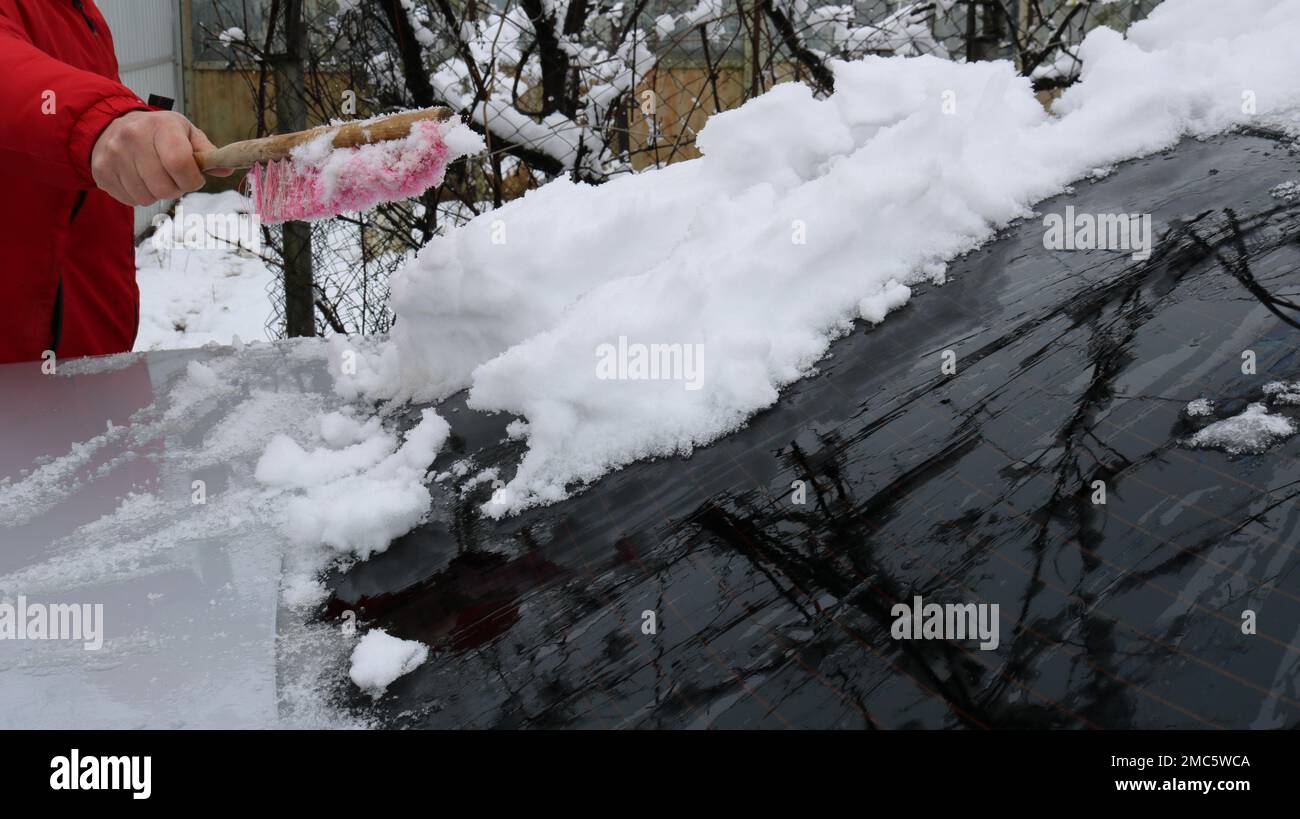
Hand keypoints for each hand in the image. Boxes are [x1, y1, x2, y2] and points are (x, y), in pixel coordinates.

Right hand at [91, 110, 231, 206]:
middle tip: (173, 177)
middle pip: (164, 187)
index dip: (192, 180)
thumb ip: (207, 152)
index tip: (194, 178)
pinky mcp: (101, 171)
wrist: (111, 125)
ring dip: (157, 193)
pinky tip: (139, 178)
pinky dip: (139, 195)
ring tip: (155, 176)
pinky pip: (130, 200)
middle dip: (176, 188)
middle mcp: (133, 137)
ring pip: (147, 197)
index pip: (180, 163)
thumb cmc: (157, 132)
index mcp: (160, 126)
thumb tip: (226, 169)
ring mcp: (113, 155)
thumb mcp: (185, 132)